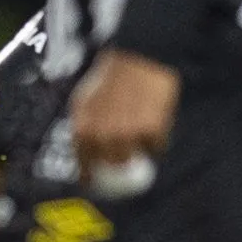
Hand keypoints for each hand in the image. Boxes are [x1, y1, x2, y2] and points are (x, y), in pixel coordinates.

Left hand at [68, 49, 179, 183]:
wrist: (139, 59)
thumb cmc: (113, 76)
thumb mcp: (86, 100)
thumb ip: (85, 125)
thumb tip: (85, 150)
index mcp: (83, 127)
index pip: (83, 161)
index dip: (89, 174)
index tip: (93, 182)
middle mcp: (103, 134)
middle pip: (112, 163)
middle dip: (119, 156)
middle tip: (126, 143)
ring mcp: (127, 135)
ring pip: (134, 158)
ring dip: (138, 148)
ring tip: (140, 127)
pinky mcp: (151, 131)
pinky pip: (156, 148)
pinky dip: (158, 139)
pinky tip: (154, 120)